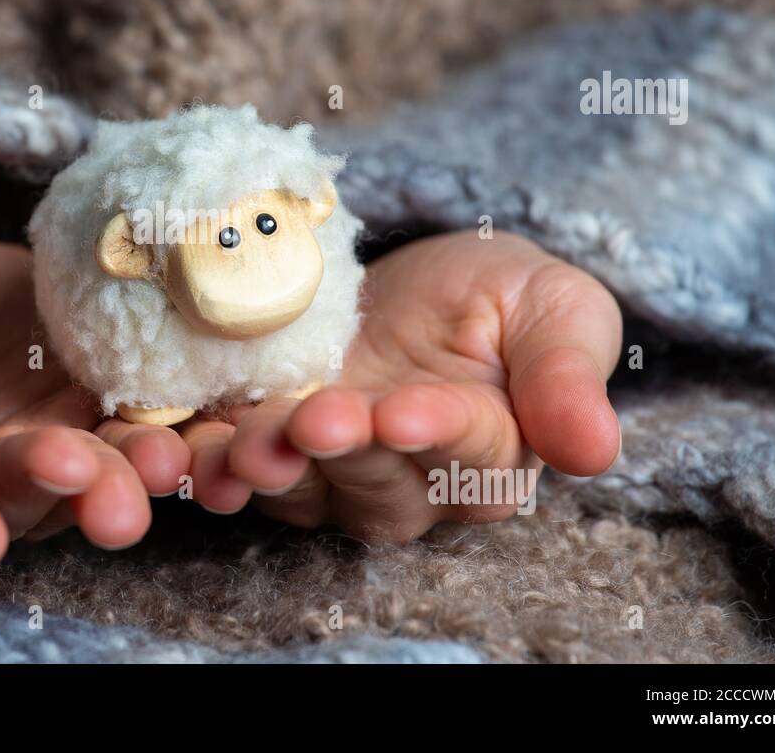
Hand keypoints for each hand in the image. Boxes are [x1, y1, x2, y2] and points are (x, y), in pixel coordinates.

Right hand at [0, 200, 188, 568]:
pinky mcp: (83, 386)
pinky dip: (169, 418)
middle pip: (10, 497)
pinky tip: (207, 415)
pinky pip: (130, 408)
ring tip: (164, 463)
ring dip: (126, 472)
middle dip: (54, 494)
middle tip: (98, 491)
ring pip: (83, 468)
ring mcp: (28, 432)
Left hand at [173, 231, 622, 540]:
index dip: (433, 435)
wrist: (412, 284)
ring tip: (241, 447)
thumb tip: (594, 451)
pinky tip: (180, 452)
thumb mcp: (552, 307)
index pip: (466, 453)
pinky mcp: (269, 447)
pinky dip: (206, 464)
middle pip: (375, 481)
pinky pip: (237, 470)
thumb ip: (567, 371)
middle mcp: (408, 479)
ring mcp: (332, 471)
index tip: (403, 412)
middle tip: (314, 419)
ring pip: (302, 489)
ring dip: (268, 470)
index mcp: (489, 449)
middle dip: (341, 451)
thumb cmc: (496, 295)